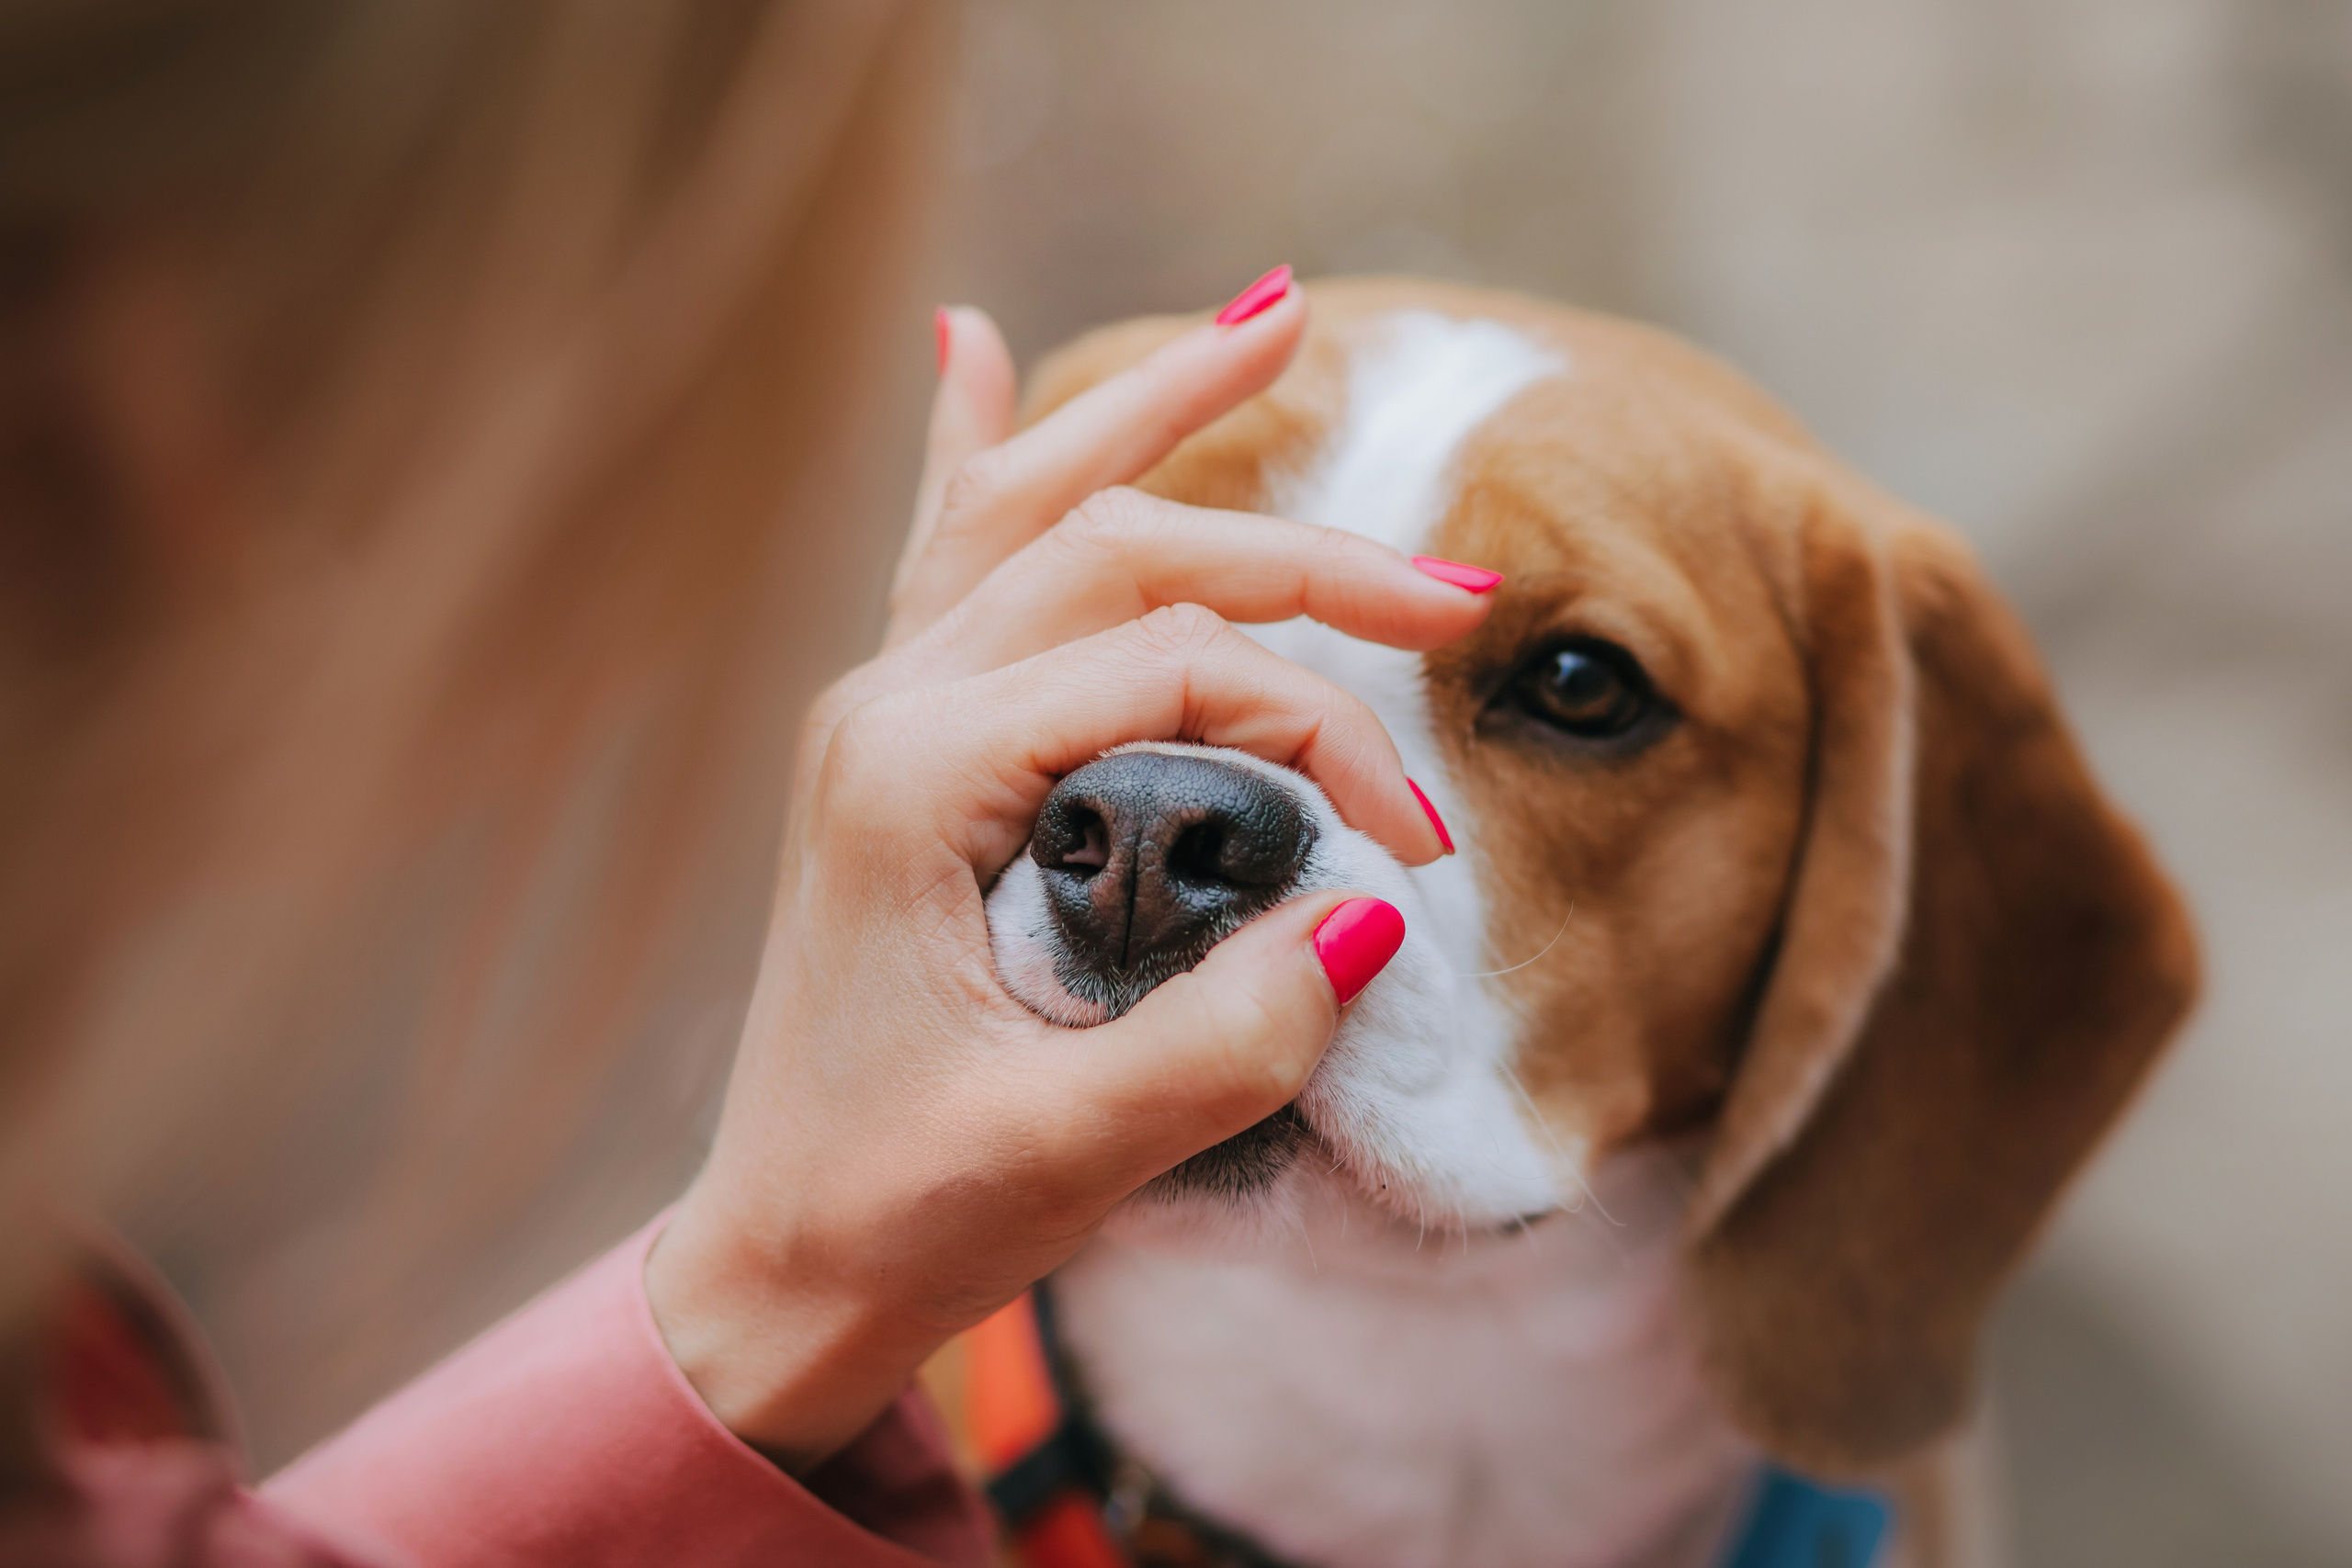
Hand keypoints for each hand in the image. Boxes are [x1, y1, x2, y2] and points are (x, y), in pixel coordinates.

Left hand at [645, 279, 1495, 1469]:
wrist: (780, 1258)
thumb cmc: (906, 1211)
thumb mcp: (1073, 1150)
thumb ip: (1230, 1037)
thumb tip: (1375, 911)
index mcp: (919, 778)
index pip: (1176, 674)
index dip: (1324, 735)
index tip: (1417, 848)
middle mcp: (888, 708)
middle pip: (1120, 546)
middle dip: (1301, 555)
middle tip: (1455, 589)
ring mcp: (882, 710)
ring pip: (1031, 506)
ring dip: (1155, 412)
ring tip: (1274, 311)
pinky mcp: (900, 743)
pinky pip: (944, 555)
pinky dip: (975, 448)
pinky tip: (974, 345)